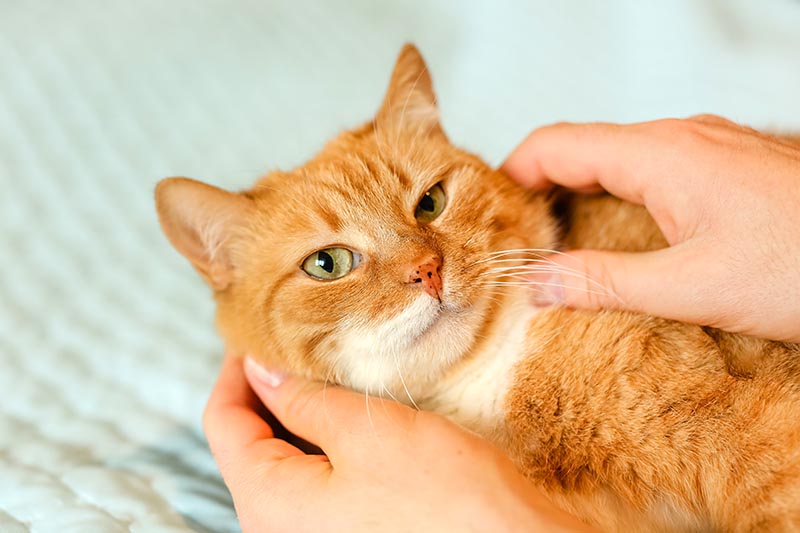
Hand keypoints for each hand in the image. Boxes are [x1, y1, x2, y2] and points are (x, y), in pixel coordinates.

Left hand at [203, 354, 593, 532]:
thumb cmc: (446, 501)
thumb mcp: (367, 433)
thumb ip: (303, 399)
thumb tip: (261, 370)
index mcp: (268, 504)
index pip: (223, 422)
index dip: (236, 368)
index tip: (260, 329)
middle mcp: (279, 529)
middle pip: (251, 443)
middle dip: (271, 388)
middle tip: (302, 341)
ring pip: (287, 461)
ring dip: (303, 414)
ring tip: (333, 371)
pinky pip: (319, 481)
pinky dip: (328, 443)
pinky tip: (357, 416)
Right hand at [502, 115, 799, 342]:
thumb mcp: (693, 286)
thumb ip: (604, 282)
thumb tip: (537, 282)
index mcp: (660, 154)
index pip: (553, 144)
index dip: (509, 175)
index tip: (487, 216)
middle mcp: (679, 138)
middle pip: (581, 149)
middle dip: (539, 191)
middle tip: (515, 244)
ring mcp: (706, 149)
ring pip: (617, 161)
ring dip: (580, 198)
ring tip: (559, 250)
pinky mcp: (725, 169)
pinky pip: (652, 172)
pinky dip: (619, 201)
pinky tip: (621, 243)